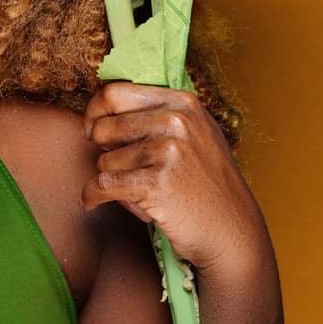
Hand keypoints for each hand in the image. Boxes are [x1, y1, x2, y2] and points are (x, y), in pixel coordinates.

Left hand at [80, 80, 271, 277]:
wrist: (231, 230)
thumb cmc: (208, 183)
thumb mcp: (195, 132)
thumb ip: (158, 113)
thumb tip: (104, 102)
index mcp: (182, 102)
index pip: (114, 93)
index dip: (94, 112)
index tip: (91, 129)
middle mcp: (176, 121)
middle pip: (104, 127)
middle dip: (102, 151)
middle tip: (119, 167)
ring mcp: (169, 151)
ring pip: (104, 160)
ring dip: (111, 179)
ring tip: (137, 191)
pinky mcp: (157, 184)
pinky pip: (103, 184)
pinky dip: (92, 196)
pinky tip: (92, 202)